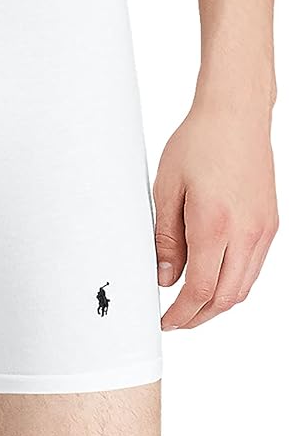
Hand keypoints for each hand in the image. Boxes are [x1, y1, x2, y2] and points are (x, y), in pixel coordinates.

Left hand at [153, 99, 278, 329]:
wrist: (236, 114)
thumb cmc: (200, 141)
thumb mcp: (167, 187)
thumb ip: (166, 237)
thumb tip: (165, 276)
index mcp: (214, 224)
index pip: (200, 290)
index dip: (181, 314)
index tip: (166, 321)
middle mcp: (245, 233)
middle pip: (225, 298)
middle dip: (199, 317)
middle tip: (177, 320)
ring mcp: (262, 230)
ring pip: (243, 287)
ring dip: (218, 303)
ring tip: (193, 304)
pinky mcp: (271, 224)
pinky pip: (254, 267)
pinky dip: (234, 282)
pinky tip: (216, 277)